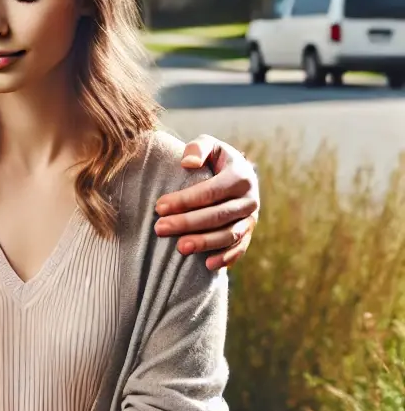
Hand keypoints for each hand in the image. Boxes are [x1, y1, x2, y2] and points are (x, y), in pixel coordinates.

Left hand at [154, 134, 259, 270]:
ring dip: (205, 243)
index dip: (184, 200)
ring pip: (229, 234)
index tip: (158, 207)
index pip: (210, 191)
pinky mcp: (249, 233)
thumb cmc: (214, 160)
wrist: (236, 174)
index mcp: (241, 176)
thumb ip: (198, 148)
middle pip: (218, 215)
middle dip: (187, 223)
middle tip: (160, 228)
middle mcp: (250, 199)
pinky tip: (206, 265)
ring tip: (179, 248)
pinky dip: (226, 257)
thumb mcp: (209, 145)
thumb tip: (187, 163)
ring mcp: (251, 218)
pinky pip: (240, 248)